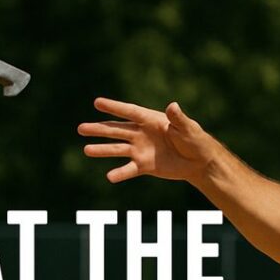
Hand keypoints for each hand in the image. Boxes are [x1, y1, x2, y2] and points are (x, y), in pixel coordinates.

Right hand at [78, 98, 215, 182]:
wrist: (199, 161)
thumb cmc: (195, 140)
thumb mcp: (188, 128)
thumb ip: (177, 118)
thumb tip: (172, 106)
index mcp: (151, 120)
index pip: (130, 112)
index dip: (114, 107)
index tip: (97, 103)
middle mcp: (141, 133)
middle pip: (117, 130)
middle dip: (99, 129)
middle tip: (80, 128)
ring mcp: (141, 150)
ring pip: (118, 149)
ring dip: (102, 150)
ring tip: (86, 150)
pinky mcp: (144, 165)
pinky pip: (129, 169)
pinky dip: (120, 173)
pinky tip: (109, 177)